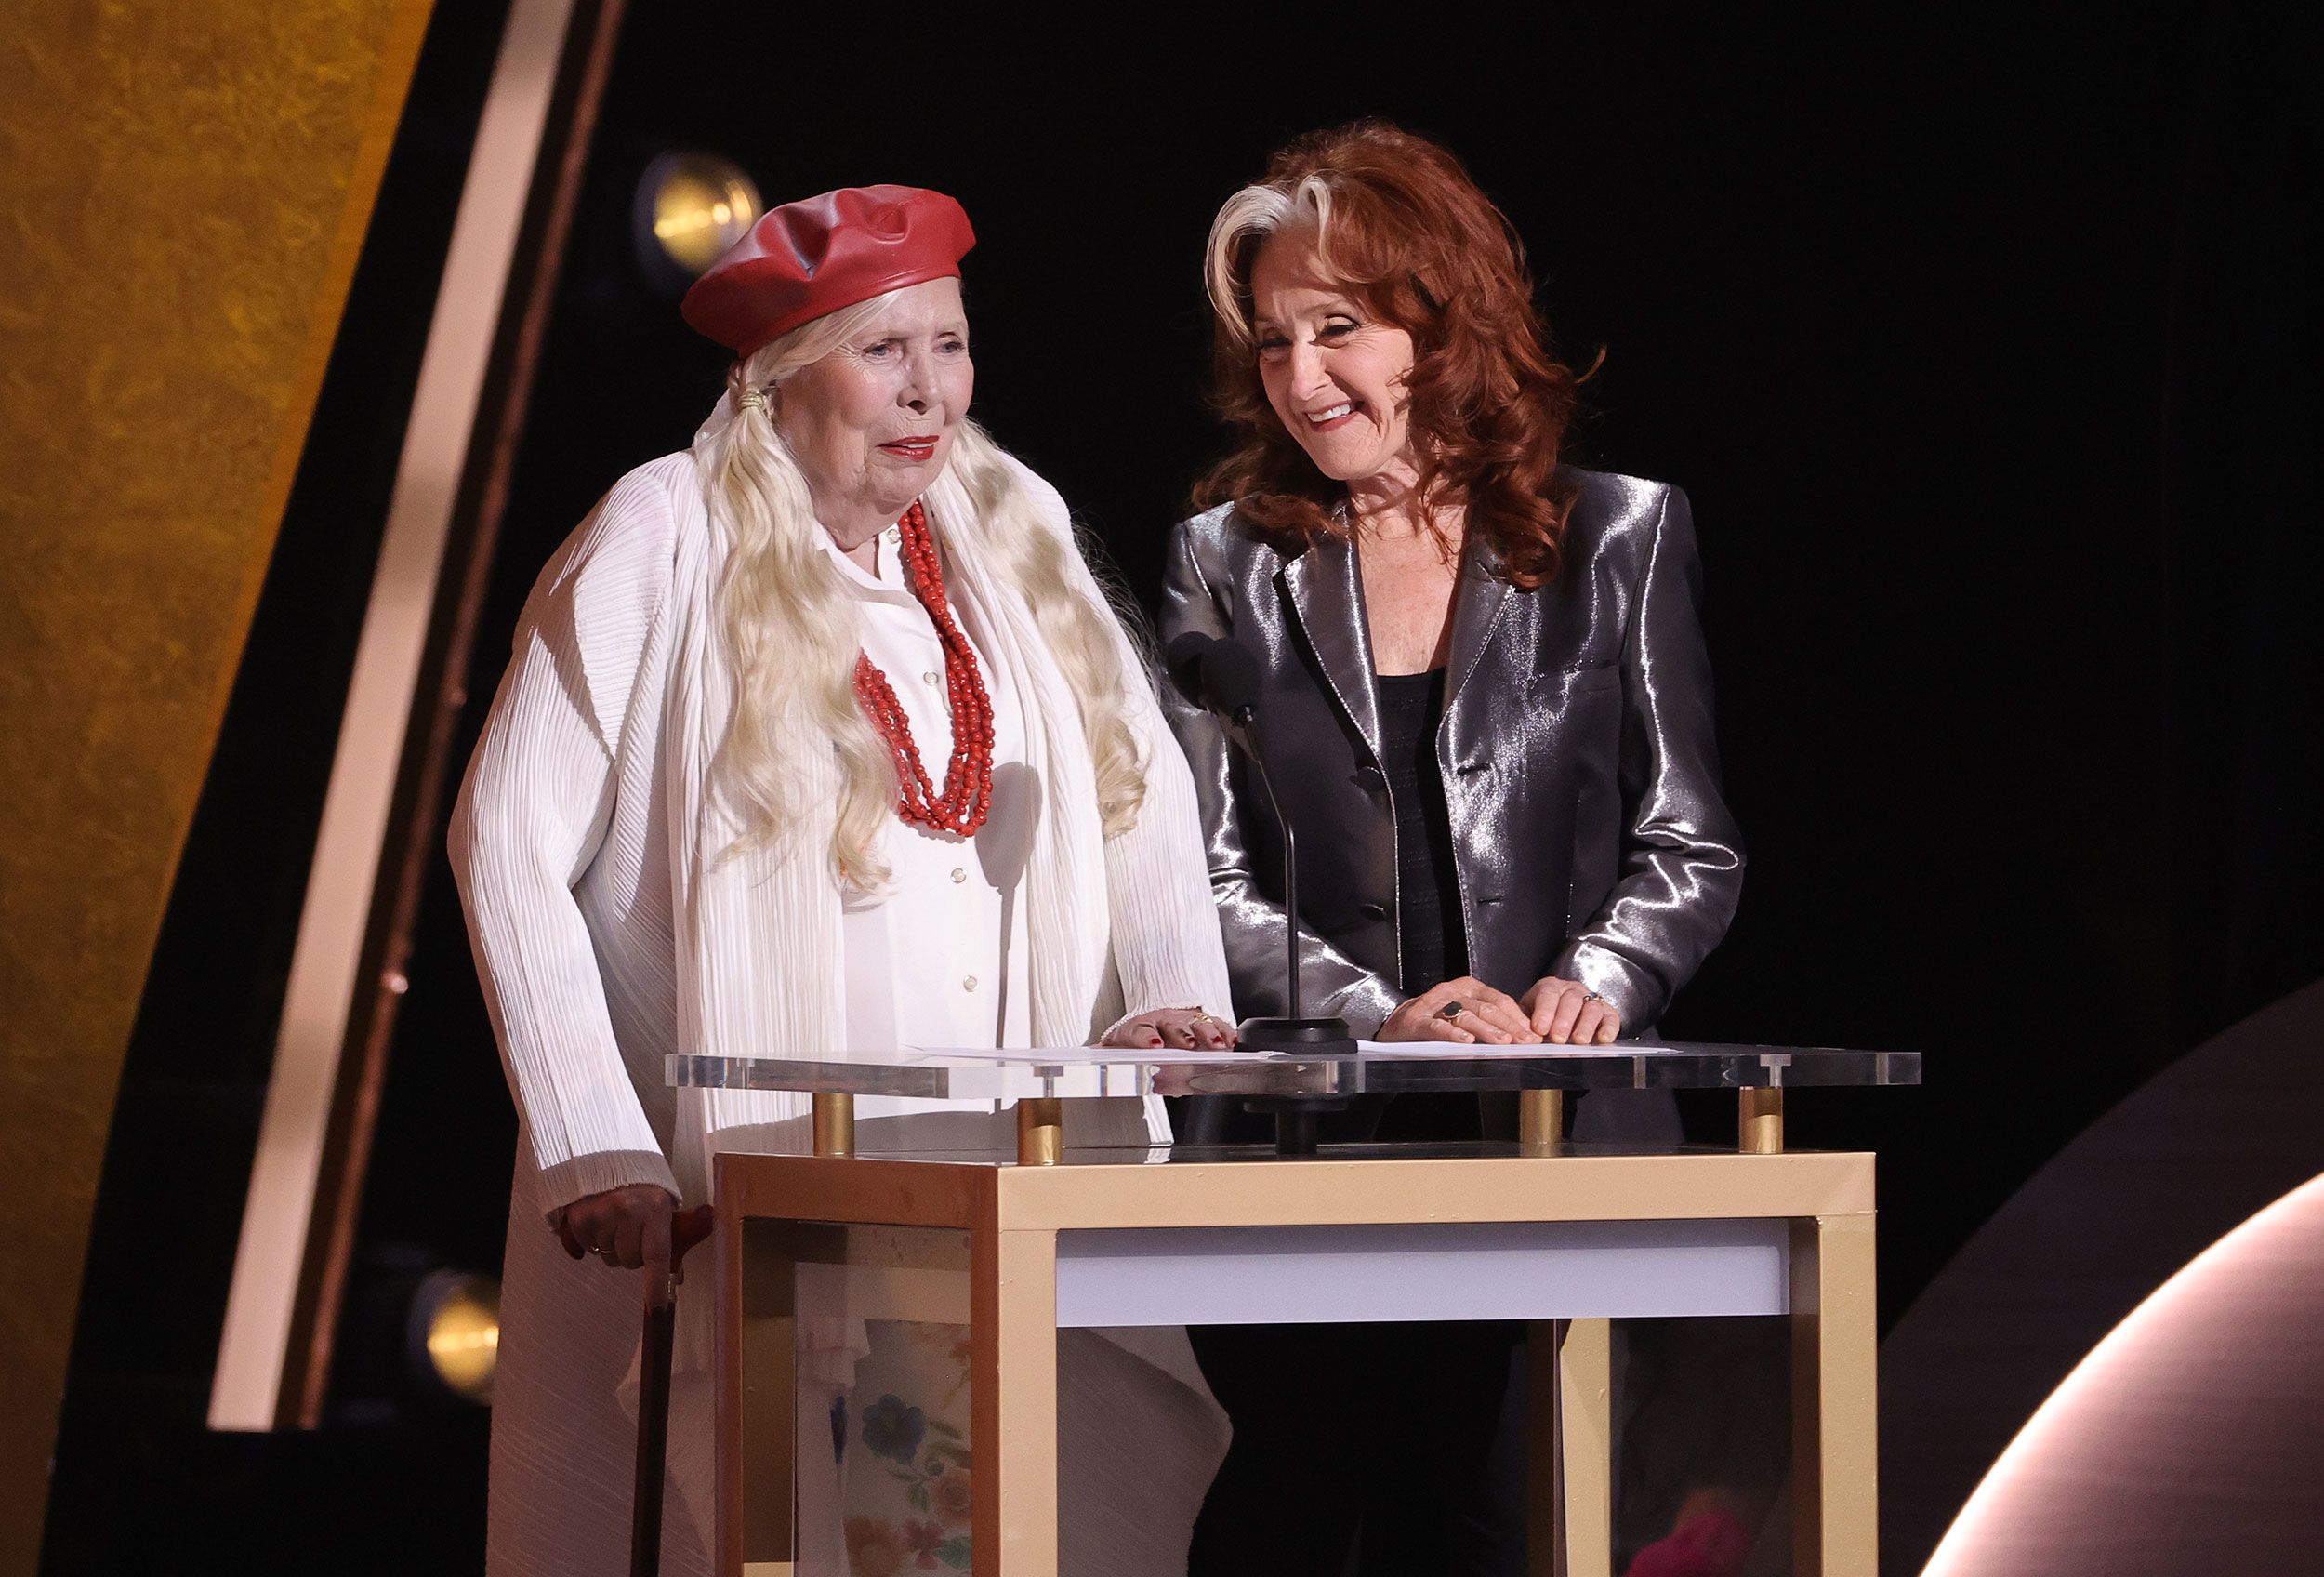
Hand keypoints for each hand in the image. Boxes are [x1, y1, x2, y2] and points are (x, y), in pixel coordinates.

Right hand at [551, 1184, 714, 1302]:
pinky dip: (590, 1241)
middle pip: (629, 1262)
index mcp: (655, 1209)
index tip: (657, 1308)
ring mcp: (601, 1213)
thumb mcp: (666, 1206)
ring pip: (608, 1257)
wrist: (605, 1160)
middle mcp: (628, 1211)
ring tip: (613, 1222)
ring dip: (611, 1246)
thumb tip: (710, 1217)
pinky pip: (586, 1249)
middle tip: (631, 1230)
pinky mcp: (578, 1217)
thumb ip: (686, 1223)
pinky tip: (596, 1222)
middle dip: (631, 1253)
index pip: (657, 1254)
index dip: (656, 1285)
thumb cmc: (641, 1192)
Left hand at [1102, 1007, 1238, 1049]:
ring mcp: (1186, 1020)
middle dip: (1182, 1035)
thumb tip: (1081, 1065)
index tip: (1154, 1046)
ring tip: (1217, 1046)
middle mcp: (1165, 1020)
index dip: (1147, 1038)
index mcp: (1141, 1027)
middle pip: (1174, 1026)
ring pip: (1198, 1024)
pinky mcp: (1205, 1022)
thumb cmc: (1139, 1036)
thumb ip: (1104, 1056)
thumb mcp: (1119, 1045)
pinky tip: (1231, 1042)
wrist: (1159, 1017)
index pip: (1141, 1030)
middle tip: (1189, 1045)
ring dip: (1208, 1034)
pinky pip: (1218, 1025)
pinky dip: (1226, 1033)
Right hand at [1378, 977, 1541, 1044]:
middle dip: (1510, 1027)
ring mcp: (1433, 1004)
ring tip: (1502, 1043)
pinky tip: (1466, 1042)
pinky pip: (1438, 1026)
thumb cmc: (1435, 1021)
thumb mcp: (1465, 1014)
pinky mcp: (1416, 1020)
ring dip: (1487, 1030)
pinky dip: (1453, 1033)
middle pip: (1487, 1008)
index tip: (1534, 1035)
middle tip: (1526, 1042)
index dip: (1519, 1018)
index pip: (1499, 1000)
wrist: (1395, 1024)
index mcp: (1467, 988)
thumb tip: (1523, 1035)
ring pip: (1466, 1015)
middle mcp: (1452, 991)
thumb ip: (1490, 1020)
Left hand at [1519, 977, 1621, 1044]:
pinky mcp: (1607, 1013)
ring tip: (1579, 1041)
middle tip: (1558, 1038)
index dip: (1544, 1011)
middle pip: (1571, 1000)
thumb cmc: (1542, 1019)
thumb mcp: (1528, 1017)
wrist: (1561, 1016)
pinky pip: (1611, 1018)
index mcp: (1550, 988)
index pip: (1547, 994)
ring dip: (1585, 1025)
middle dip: (1564, 1020)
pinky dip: (1609, 1028)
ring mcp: (1591, 1000)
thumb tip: (1519, 1037)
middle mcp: (1572, 990)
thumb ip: (1524, 1025)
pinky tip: (1603, 1039)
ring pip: (1592, 1008)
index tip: (1539, 1029)